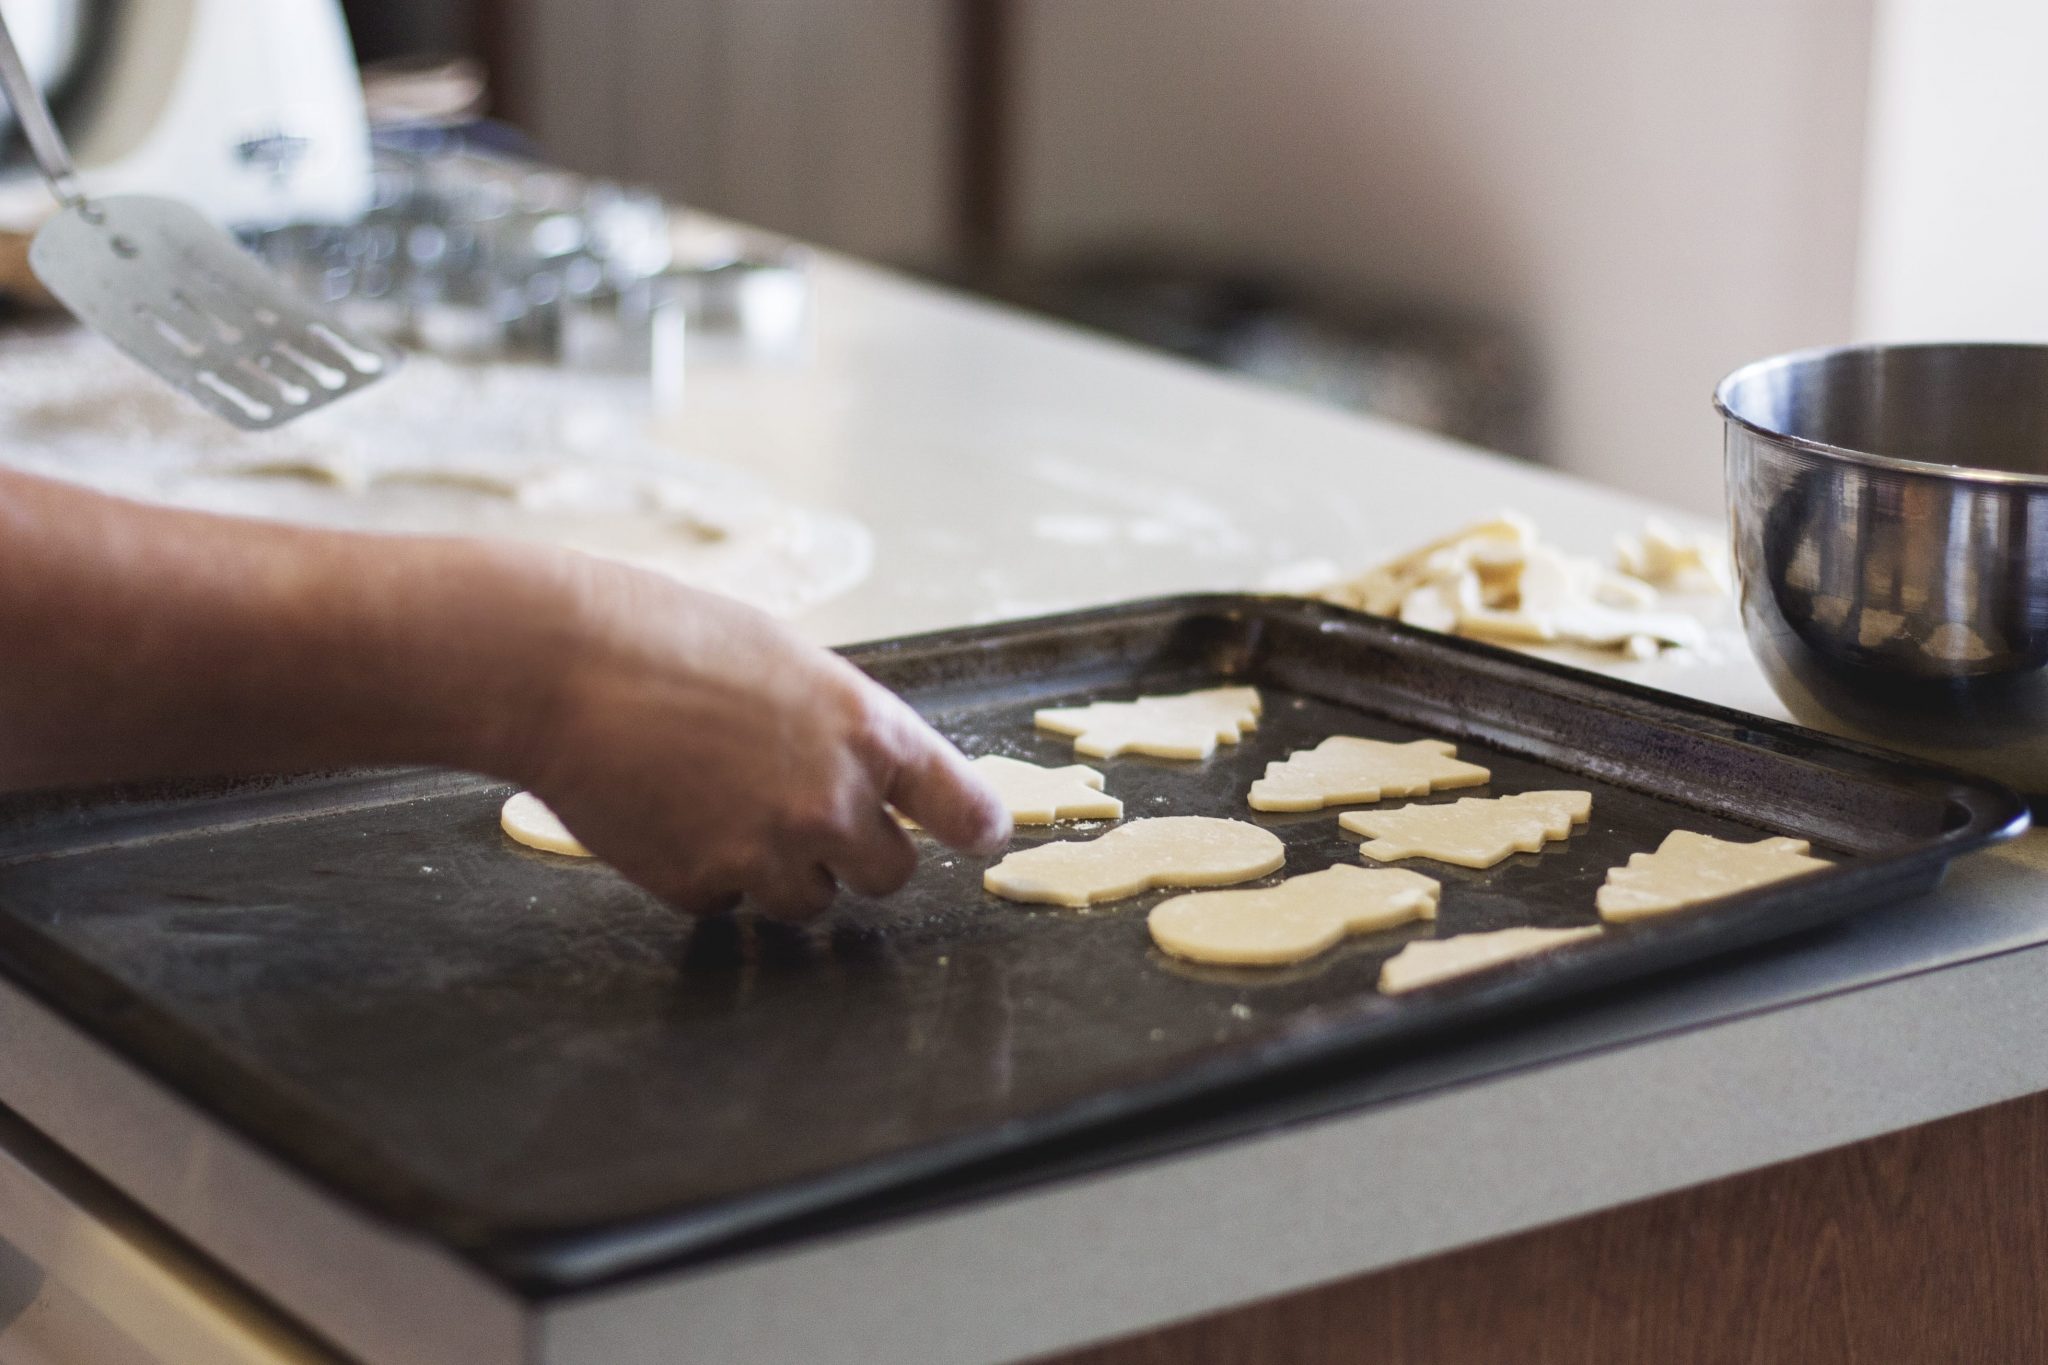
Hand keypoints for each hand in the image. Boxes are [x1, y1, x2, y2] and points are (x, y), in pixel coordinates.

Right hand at [508, 558, 1010, 918]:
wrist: (560, 664)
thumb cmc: (666, 635)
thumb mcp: (784, 659)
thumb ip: (837, 724)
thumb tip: (861, 770)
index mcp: (869, 730)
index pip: (963, 806)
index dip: (977, 826)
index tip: (982, 837)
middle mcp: (835, 802)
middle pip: (890, 875)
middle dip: (856, 854)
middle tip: (803, 815)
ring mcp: (769, 853)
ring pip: (809, 901)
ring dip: (780, 870)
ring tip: (718, 802)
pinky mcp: (701, 886)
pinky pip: (727, 902)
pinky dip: (705, 874)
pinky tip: (667, 814)